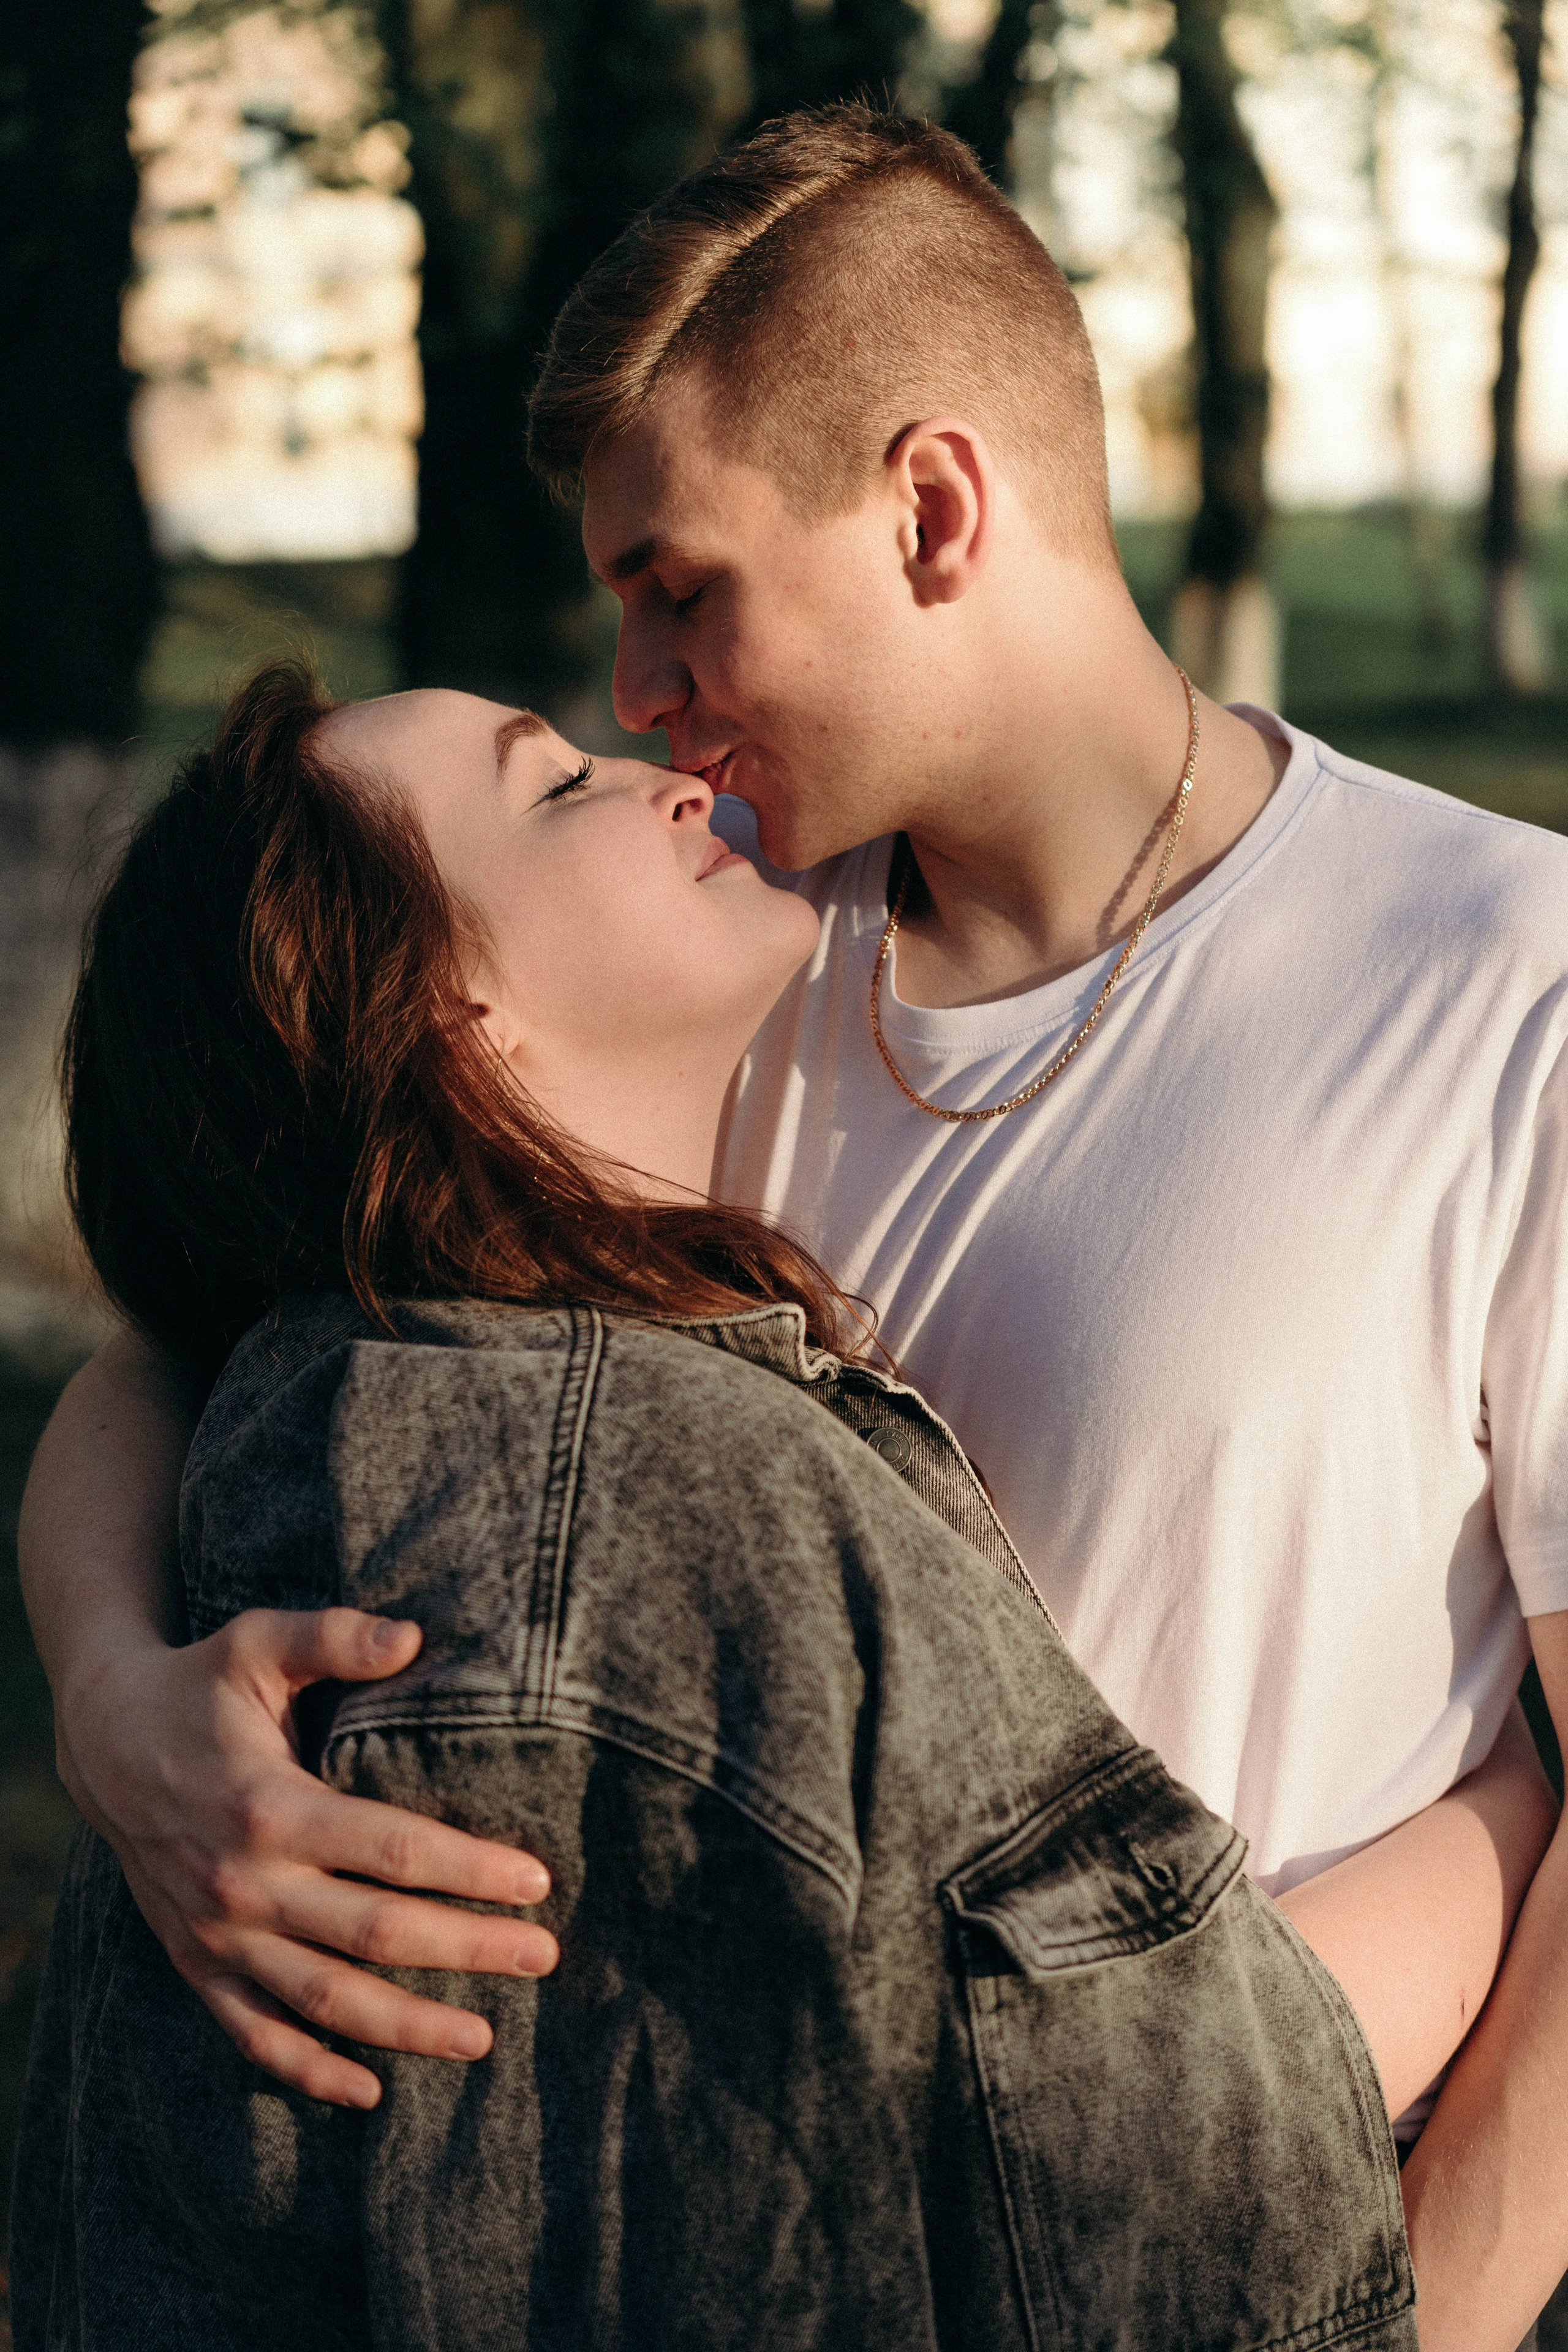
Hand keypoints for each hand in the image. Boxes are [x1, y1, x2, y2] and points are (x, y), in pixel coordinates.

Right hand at [54, 1606, 557, 2107]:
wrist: (103, 1740)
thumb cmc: (199, 1685)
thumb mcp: (257, 1640)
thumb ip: (333, 1636)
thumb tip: (415, 1636)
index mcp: (269, 1806)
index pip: (391, 1849)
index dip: (468, 1869)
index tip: (536, 1882)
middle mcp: (244, 1883)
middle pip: (374, 1933)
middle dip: (466, 1949)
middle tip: (543, 1958)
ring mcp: (218, 1935)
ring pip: (324, 1999)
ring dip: (406, 2026)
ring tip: (483, 2038)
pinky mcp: (197, 1963)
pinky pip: (255, 2034)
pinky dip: (309, 2071)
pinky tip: (370, 2092)